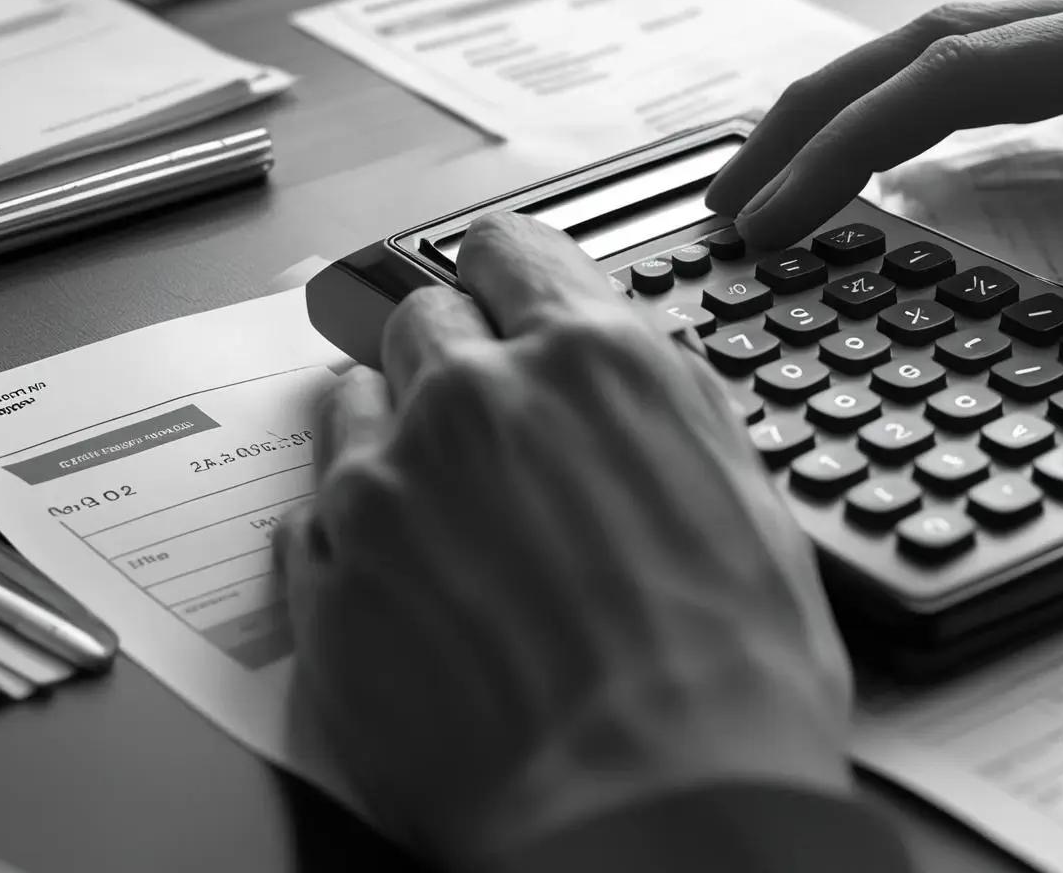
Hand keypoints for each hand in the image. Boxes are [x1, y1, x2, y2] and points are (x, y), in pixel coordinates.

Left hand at [276, 214, 851, 867]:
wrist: (647, 813)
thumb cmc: (727, 682)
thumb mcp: (750, 504)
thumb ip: (673, 409)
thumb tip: (642, 372)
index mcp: (594, 363)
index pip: (513, 249)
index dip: (511, 269)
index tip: (504, 284)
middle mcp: (475, 399)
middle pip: (424, 318)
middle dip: (457, 357)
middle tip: (494, 424)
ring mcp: (384, 488)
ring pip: (355, 403)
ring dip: (396, 432)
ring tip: (450, 510)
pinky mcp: (323, 581)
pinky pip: (312, 514)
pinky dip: (353, 529)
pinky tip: (415, 582)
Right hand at [707, 0, 1062, 321]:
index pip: (977, 68)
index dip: (858, 136)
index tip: (777, 210)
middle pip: (940, 40)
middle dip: (817, 115)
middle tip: (728, 206)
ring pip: (963, 52)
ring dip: (856, 112)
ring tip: (771, 190)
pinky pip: (1007, 81)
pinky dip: (920, 121)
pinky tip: (882, 170)